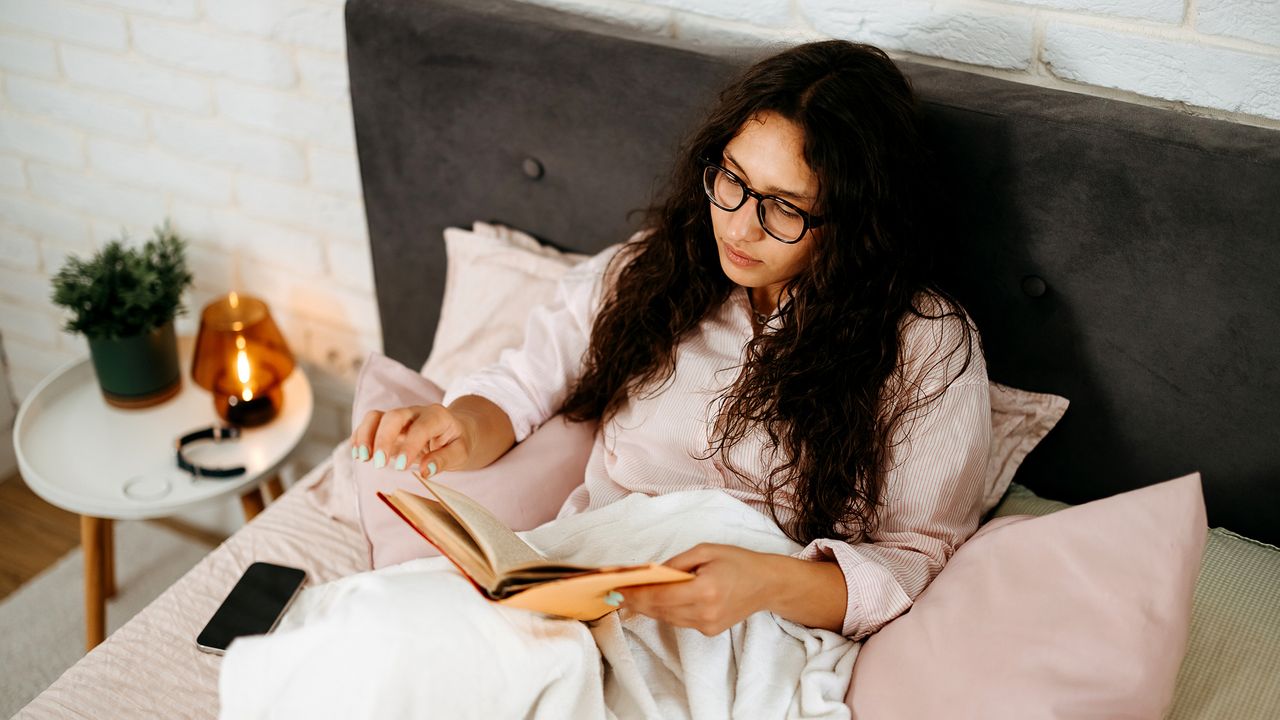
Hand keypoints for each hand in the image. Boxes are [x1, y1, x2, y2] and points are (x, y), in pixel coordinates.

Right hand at [350, 404, 471, 474]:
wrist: (456, 430)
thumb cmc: (458, 442)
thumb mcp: (461, 452)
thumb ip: (445, 459)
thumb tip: (425, 471)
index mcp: (437, 416)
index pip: (420, 427)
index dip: (410, 445)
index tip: (402, 466)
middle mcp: (415, 413)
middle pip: (393, 417)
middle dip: (383, 439)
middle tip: (379, 464)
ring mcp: (399, 419)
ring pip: (376, 417)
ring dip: (365, 436)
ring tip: (363, 458)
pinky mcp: (388, 427)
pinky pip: (369, 425)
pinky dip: (360, 437)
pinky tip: (358, 454)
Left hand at [619, 543, 777, 635]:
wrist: (766, 584)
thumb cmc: (737, 562)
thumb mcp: (706, 551)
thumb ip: (676, 563)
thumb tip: (650, 573)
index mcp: (705, 589)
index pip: (660, 596)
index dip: (635, 595)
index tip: (616, 590)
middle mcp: (705, 612)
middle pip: (659, 610)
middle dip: (636, 601)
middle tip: (616, 592)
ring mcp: (707, 625)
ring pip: (666, 618)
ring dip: (648, 607)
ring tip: (630, 596)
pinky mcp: (709, 631)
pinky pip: (678, 621)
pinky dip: (665, 611)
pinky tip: (656, 601)